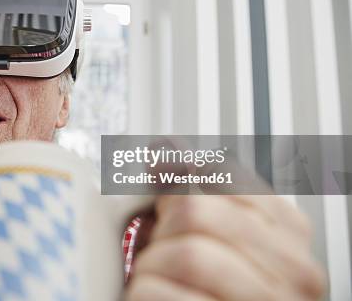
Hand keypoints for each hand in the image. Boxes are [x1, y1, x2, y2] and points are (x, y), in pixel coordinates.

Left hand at [125, 195, 325, 300]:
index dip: (179, 181)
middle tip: (160, 246)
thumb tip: (164, 149)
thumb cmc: (215, 289)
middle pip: (197, 209)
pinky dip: (142, 293)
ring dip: (152, 265)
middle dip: (163, 226)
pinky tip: (149, 296)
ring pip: (187, 254)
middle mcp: (293, 273)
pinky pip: (161, 295)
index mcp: (290, 235)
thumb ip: (197, 192)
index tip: (165, 194)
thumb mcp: (218, 235)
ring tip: (156, 277)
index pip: (226, 175)